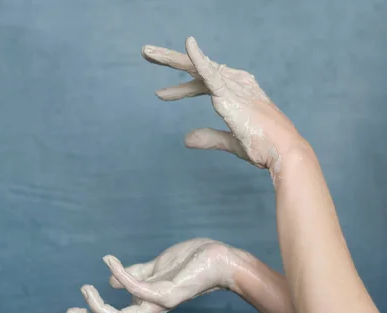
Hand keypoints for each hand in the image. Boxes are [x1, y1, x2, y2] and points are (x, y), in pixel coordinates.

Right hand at [65, 239, 246, 312]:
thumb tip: (110, 282)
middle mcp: (152, 308)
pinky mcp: (169, 293)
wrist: (222, 259)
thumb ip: (136, 274)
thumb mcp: (157, 267)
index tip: (73, 311)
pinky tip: (109, 261)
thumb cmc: (193, 262)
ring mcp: (161, 303)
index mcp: (148, 303)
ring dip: (99, 307)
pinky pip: (138, 288)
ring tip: (85, 288)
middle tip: (70, 312)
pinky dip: (120, 275)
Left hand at [142, 37, 304, 178]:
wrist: (282, 151)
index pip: (202, 84)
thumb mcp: (230, 142)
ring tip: (146, 52)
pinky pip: (210, 72)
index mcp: (235, 92)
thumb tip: (186, 139)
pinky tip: (188, 44)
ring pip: (195, 67)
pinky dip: (198, 58)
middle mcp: (233, 83)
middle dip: (170, 61)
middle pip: (195, 69)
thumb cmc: (263, 146)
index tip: (160, 94)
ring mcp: (231, 86)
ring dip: (170, 58)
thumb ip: (209, 137)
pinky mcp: (230, 93)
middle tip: (146, 53)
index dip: (181, 89)